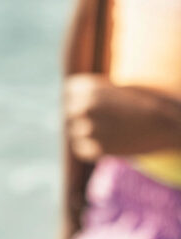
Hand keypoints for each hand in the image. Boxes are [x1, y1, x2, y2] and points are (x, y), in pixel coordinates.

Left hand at [64, 74, 180, 160]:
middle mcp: (84, 108)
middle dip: (84, 115)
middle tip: (110, 119)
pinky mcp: (98, 150)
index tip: (102, 103)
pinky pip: (81, 149)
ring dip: (88, 132)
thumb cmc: (146, 102)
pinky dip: (91, 147)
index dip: (84, 97)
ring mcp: (90, 130)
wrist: (171, 125)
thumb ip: (91, 93)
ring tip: (114, 130)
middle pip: (70, 112)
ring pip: (75, 131)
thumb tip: (67, 106)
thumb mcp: (116, 88)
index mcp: (88, 89)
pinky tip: (109, 142)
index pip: (69, 92)